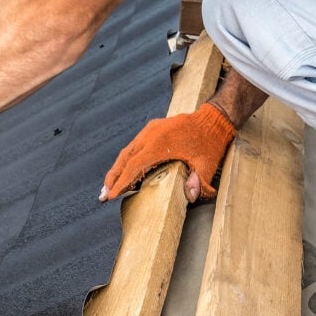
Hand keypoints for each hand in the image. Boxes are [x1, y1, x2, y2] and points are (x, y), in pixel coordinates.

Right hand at [99, 102, 235, 201]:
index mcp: (160, 144)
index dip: (121, 182)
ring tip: (108, 186)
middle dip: (112, 178)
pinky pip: (134, 146)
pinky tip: (124, 171)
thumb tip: (190, 196)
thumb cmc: (210, 142)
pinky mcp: (152, 129)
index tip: (110, 196)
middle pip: (124, 158)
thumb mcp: (208, 164)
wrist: (213, 118)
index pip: (134, 166)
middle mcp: (150, 135)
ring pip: (127, 151)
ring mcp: (150, 130)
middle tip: (102, 195)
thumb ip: (199, 180)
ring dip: (117, 169)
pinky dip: (126, 160)